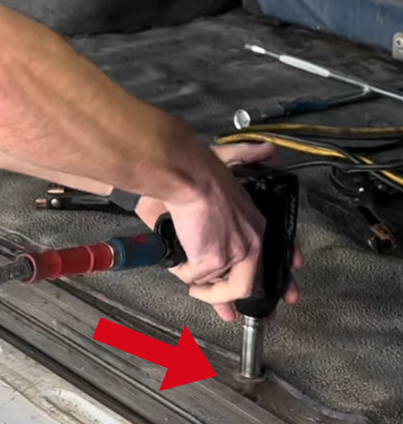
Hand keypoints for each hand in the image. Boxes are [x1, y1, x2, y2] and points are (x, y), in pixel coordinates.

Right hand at [134, 142, 302, 321]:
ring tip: (193, 290)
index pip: (278, 252)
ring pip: (220, 285)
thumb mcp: (232, 157)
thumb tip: (269, 150)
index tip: (288, 289)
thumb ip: (250, 154)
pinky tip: (177, 266)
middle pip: (249, 282)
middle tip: (231, 315)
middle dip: (236, 302)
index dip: (282, 271)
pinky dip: (183, 273)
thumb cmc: (200, 166)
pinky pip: (194, 278)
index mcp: (255, 220)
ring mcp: (234, 254)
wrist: (185, 173)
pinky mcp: (212, 261)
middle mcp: (252, 241)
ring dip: (204, 290)